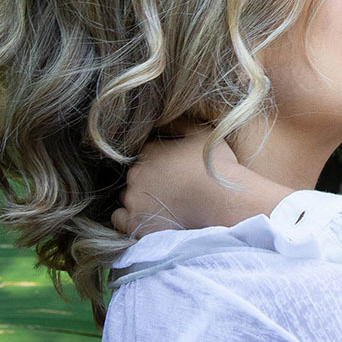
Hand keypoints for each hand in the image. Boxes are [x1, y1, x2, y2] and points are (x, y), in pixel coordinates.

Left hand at [110, 127, 289, 236]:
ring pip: (127, 196)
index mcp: (150, 152)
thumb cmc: (218, 167)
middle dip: (149, 179)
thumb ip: (181, 124)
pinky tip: (145, 216)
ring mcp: (133, 199)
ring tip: (162, 204)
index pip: (146, 153)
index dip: (160, 161)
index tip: (174, 169)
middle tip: (171, 188)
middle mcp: (136, 174)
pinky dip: (129, 217)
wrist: (222, 203)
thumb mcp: (203, 134)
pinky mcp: (135, 222)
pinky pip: (119, 218)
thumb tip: (167, 119)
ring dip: (140, 198)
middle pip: (136, 175)